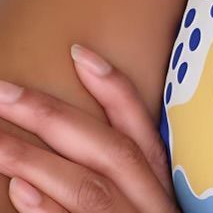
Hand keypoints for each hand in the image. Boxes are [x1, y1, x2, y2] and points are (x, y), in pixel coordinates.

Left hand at [0, 44, 175, 210]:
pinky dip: (49, 210)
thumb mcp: (140, 207)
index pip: (141, 128)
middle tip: (3, 93)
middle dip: (52, 117)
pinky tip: (19, 191)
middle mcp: (151, 204)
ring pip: (86, 188)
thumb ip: (115, 181)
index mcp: (160, 189)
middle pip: (109, 150)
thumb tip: (63, 147)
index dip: (114, 88)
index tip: (77, 52)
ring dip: (34, 162)